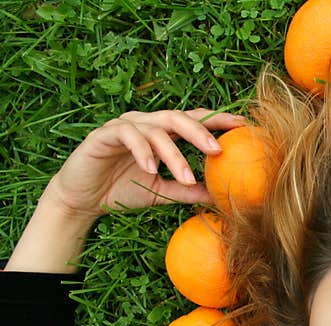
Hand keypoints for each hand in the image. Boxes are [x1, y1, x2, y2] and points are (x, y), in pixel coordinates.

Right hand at [6, 108, 246, 273]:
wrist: (83, 198)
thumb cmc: (124, 189)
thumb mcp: (163, 192)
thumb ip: (188, 191)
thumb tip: (219, 197)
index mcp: (162, 132)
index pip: (194, 119)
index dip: (218, 120)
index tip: (243, 127)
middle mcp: (145, 123)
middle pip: (178, 117)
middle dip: (201, 131)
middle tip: (218, 150)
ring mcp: (124, 126)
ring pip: (156, 130)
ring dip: (173, 155)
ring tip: (185, 177)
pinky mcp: (104, 135)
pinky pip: (127, 136)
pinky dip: (142, 152)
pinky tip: (151, 169)